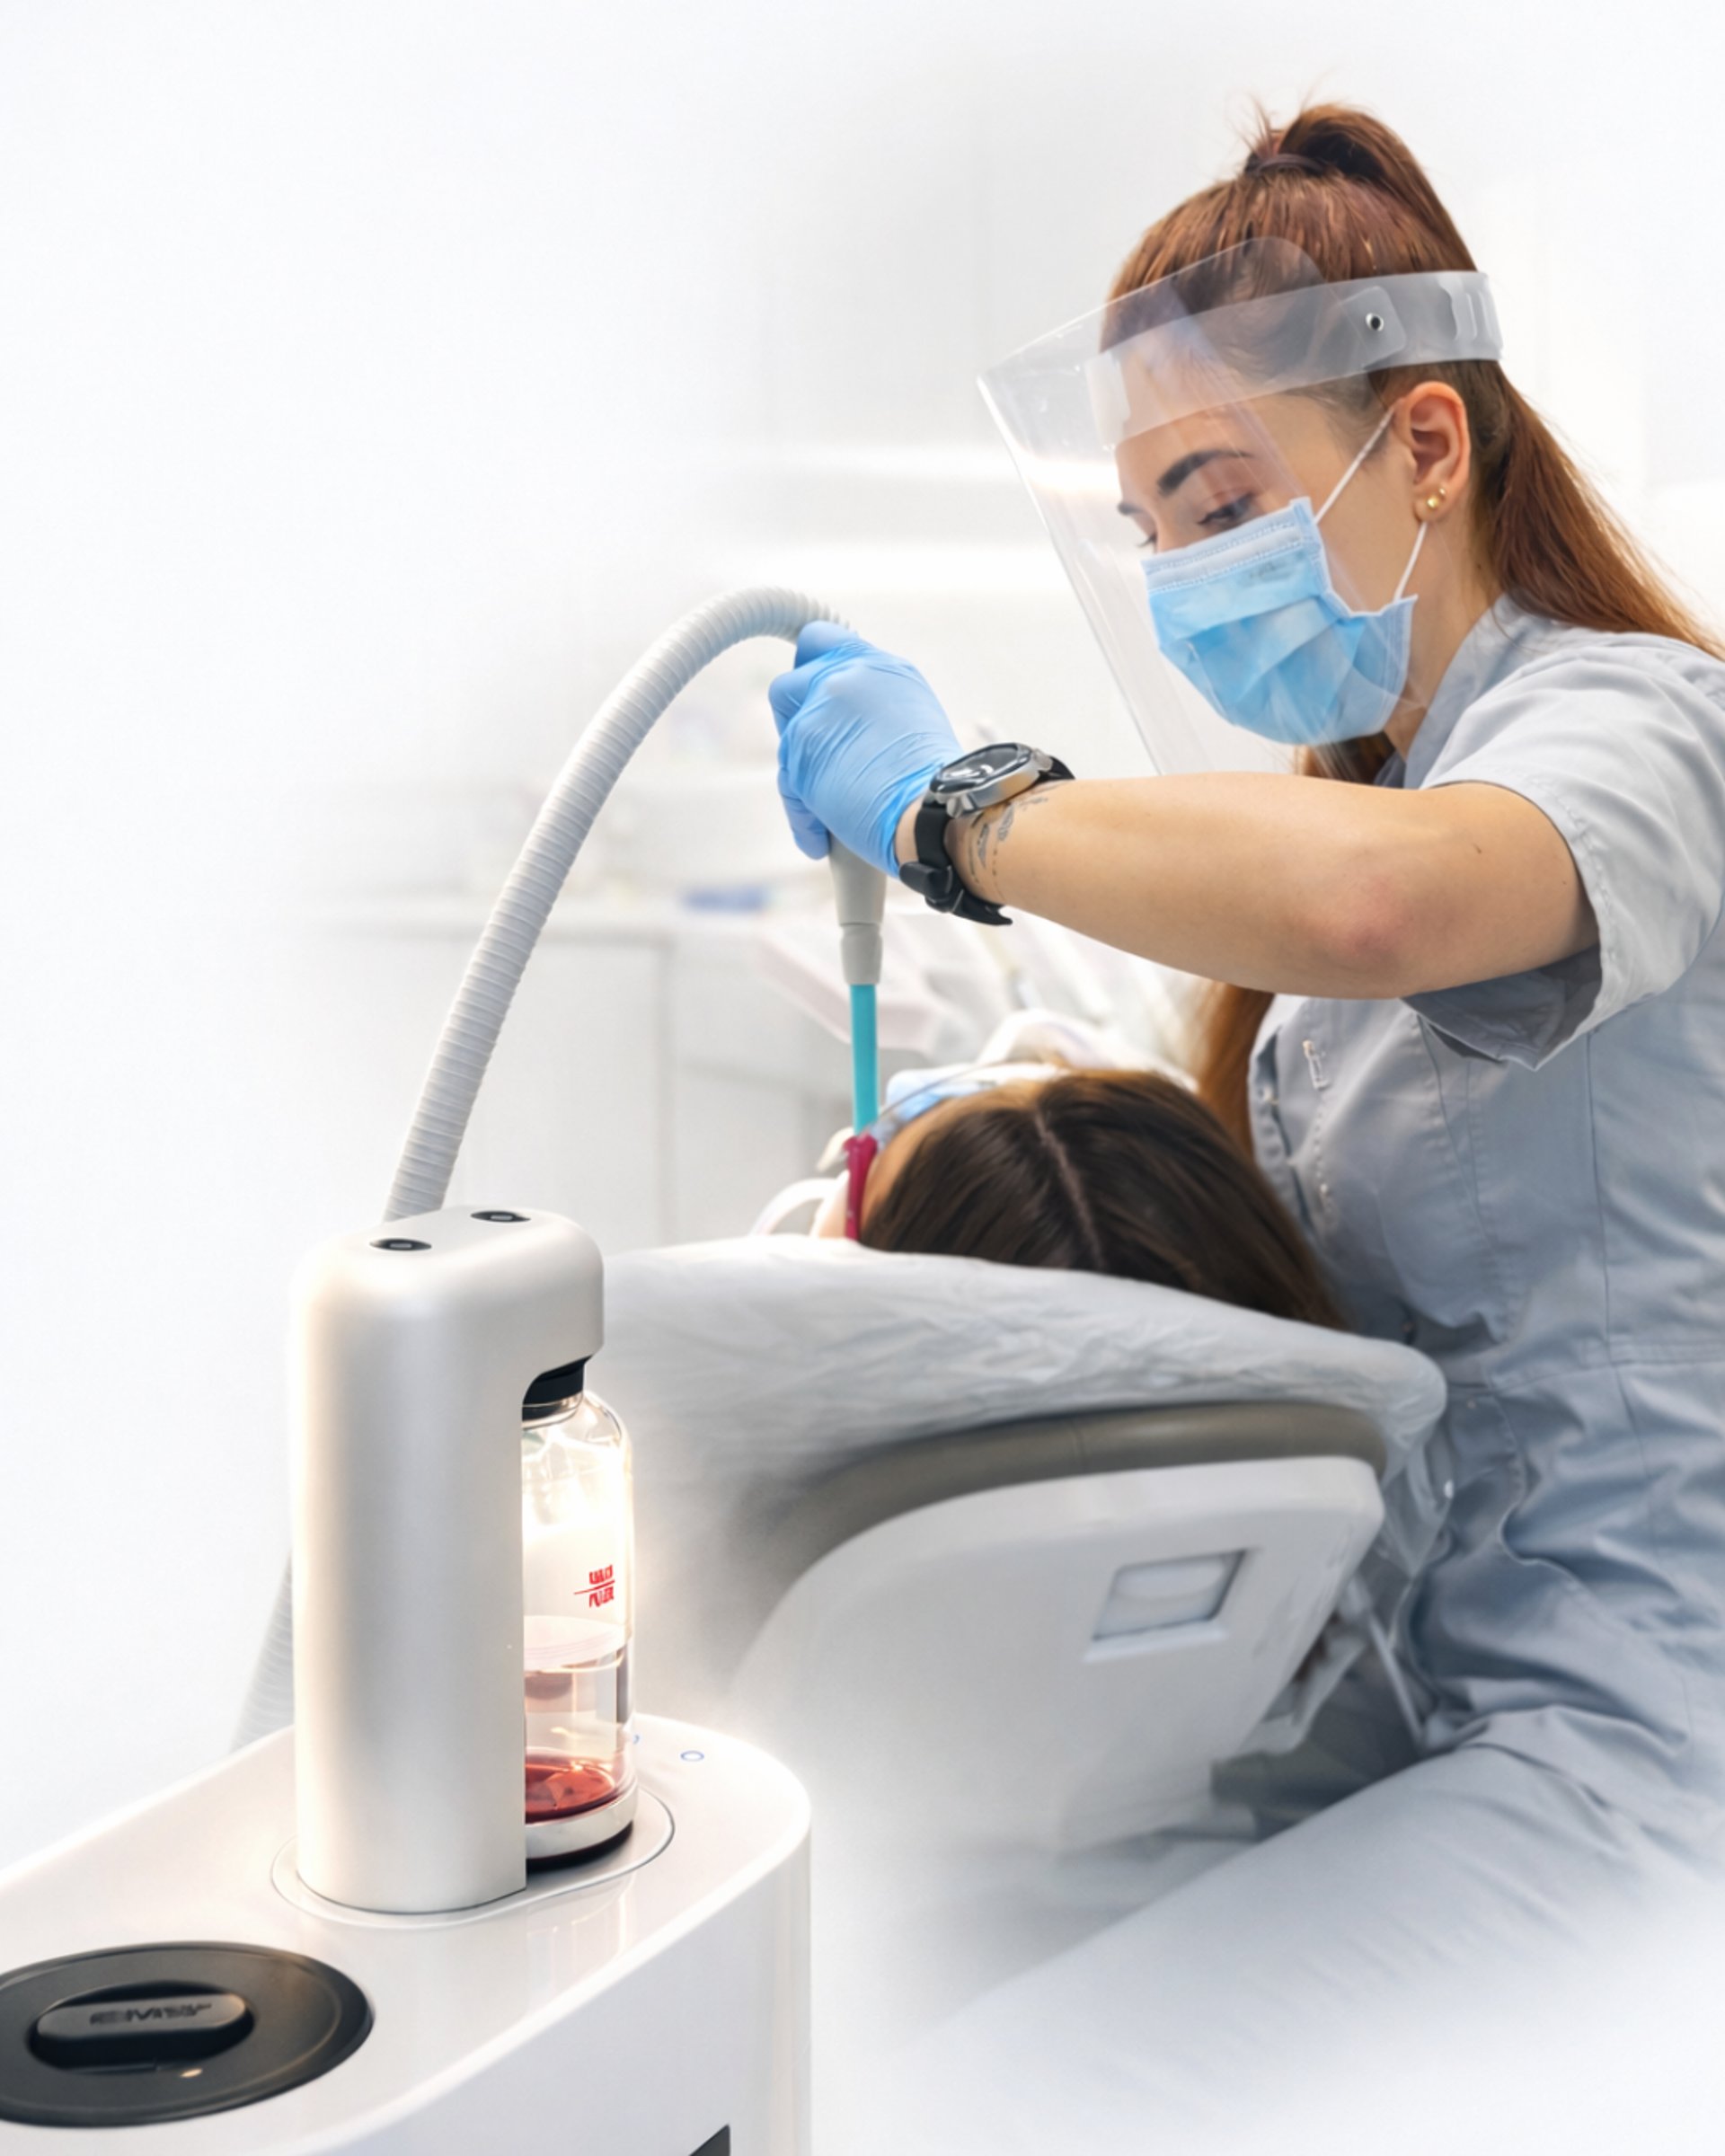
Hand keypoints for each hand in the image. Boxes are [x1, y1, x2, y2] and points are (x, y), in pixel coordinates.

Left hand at [769, 623, 961, 875]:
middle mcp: (846, 678)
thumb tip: (844, 719)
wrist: (939, 808)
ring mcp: (820, 711)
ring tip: (830, 811)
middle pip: (787, 686)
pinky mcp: (802, 751)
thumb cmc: (935, 780)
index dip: (808, 665)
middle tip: (811, 751)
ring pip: (787, 742)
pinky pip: (790, 785)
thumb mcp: (911, 716)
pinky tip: (820, 839)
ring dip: (803, 776)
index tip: (808, 689)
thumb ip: (872, 703)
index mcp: (877, 667)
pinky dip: (805, 817)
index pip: (820, 638)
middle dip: (793, 721)